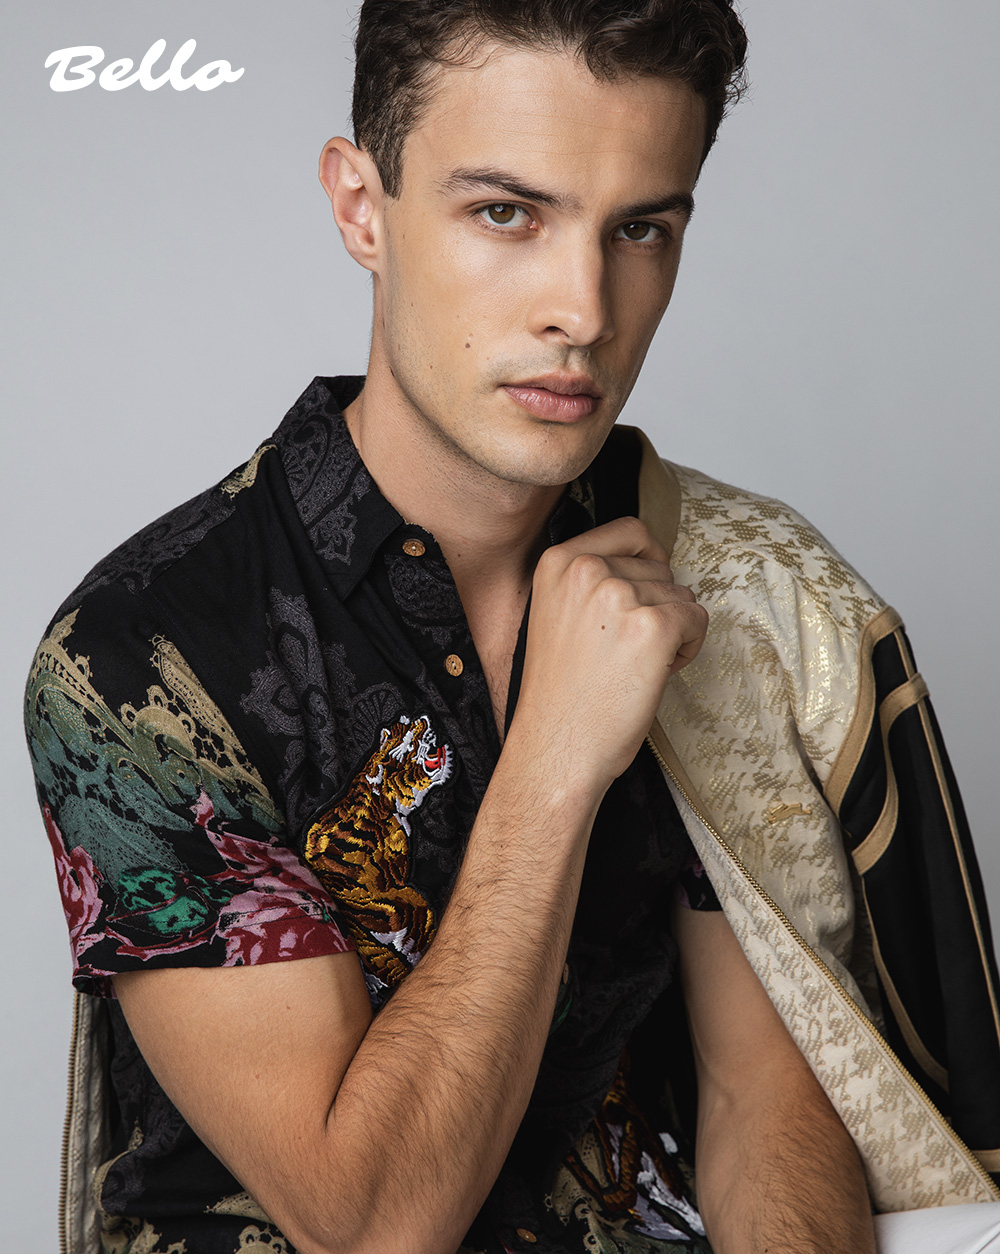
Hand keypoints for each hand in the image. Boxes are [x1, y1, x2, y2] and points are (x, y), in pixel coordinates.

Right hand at [508, 515, 707, 798]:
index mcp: (558, 562)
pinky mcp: (654, 626)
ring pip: (681, 594)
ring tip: (636, 666)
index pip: (629, 530)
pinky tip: (656, 674)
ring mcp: (621, 595)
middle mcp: (587, 569)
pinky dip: (689, 647)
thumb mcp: (556, 615)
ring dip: (673, 629)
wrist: (556, 747)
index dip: (649, 560)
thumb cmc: (558, 695)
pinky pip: (698, 619)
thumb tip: (650, 566)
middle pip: (659, 568)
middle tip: (629, 651)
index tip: (647, 590)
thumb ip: (590, 582)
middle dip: (657, 606)